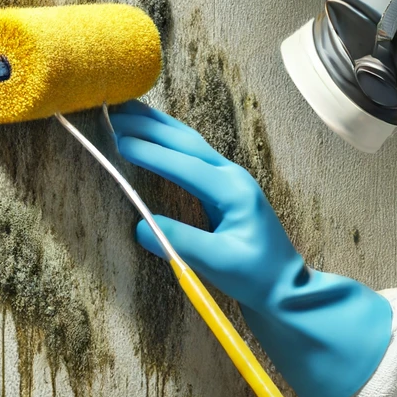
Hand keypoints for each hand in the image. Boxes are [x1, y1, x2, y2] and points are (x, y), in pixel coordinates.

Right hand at [109, 100, 392, 396]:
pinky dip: (167, 140)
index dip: (151, 153)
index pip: (185, 165)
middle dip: (150, 125)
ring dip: (157, 126)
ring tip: (125, 110)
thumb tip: (140, 226)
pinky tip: (151, 133)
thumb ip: (182, 243)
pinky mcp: (222, 187)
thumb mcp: (220, 263)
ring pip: (189, 143)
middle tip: (112, 110)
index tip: (118, 140)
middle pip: (186, 142)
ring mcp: (228, 179)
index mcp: (233, 191)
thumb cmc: (257, 276)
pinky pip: (190, 155)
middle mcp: (231, 177)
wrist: (284, 285)